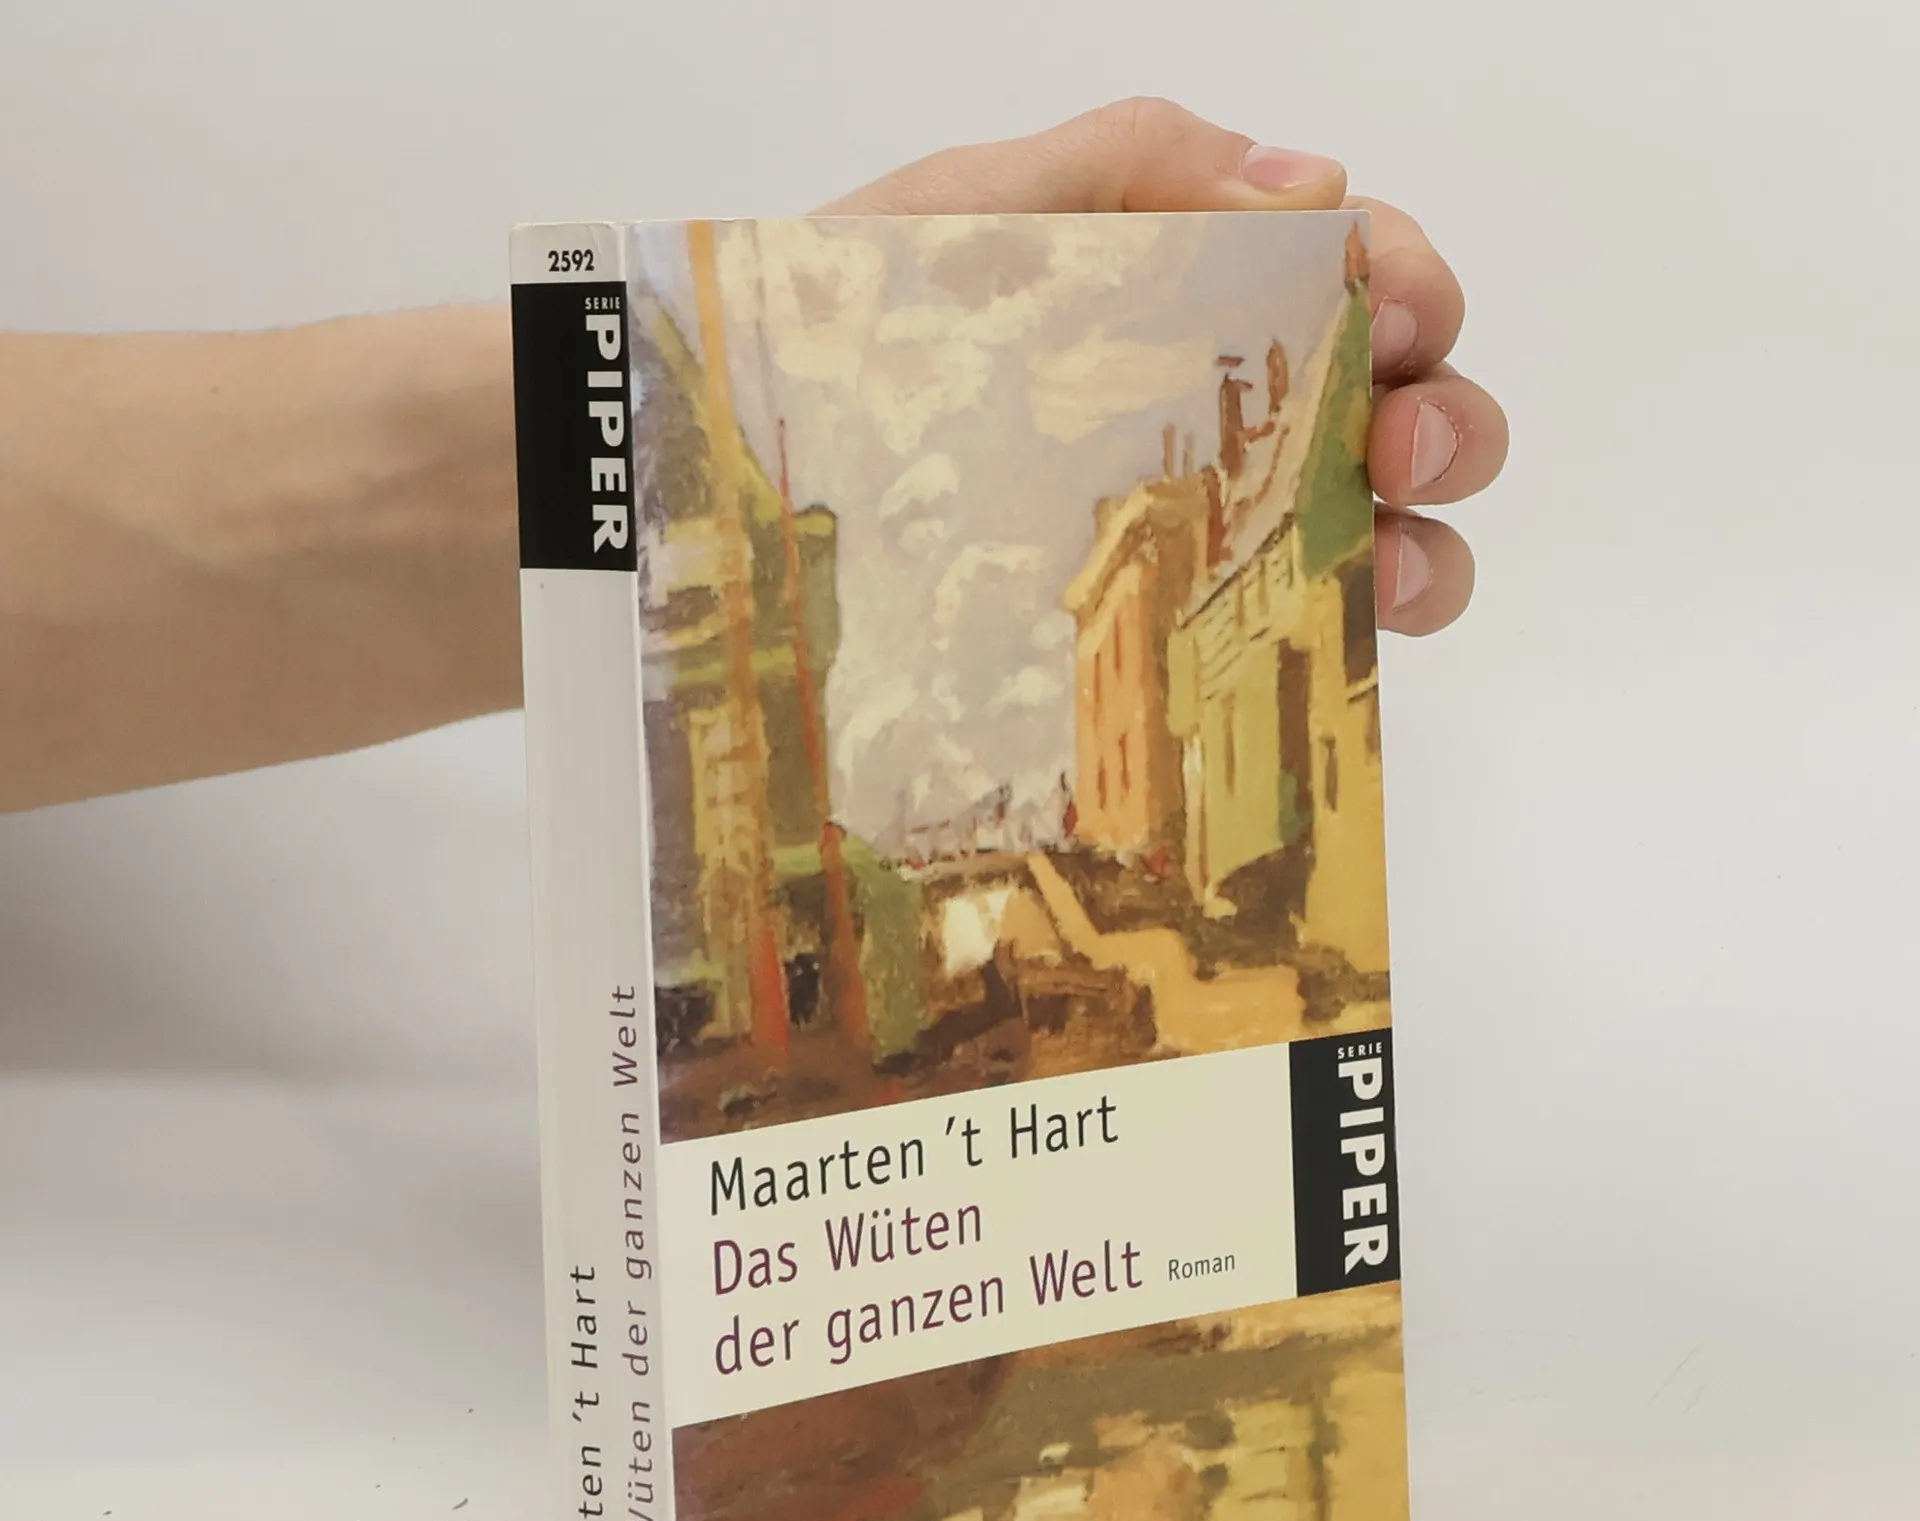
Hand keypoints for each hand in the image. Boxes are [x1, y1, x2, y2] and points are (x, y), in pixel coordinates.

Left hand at [820, 99, 1505, 636]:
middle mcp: (1201, 411)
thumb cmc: (824, 346)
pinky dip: (1346, 629)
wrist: (725, 500)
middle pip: (1385, 406)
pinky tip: (1338, 629)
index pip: (1344, 272)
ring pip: (1368, 528)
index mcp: (1174, 290)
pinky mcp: (1156, 636)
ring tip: (1393, 562)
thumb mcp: (955, 214)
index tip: (1393, 316)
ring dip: (1424, 539)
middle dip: (1436, 418)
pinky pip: (1286, 631)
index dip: (1404, 283)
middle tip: (1399, 449)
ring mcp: (1188, 530)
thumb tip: (1311, 182)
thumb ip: (1125, 164)